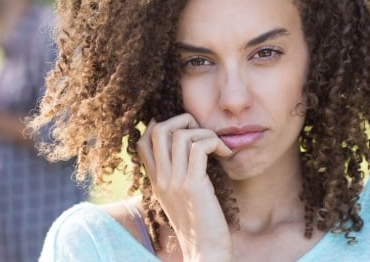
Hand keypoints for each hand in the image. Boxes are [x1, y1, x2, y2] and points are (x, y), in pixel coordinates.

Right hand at [137, 114, 233, 260]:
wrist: (205, 251)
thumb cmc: (201, 224)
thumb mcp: (181, 197)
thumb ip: (178, 175)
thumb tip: (190, 149)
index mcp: (156, 181)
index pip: (143, 140)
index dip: (162, 125)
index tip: (186, 130)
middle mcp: (161, 179)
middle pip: (158, 129)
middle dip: (183, 119)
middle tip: (202, 132)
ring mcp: (174, 181)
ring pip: (181, 134)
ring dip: (205, 132)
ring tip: (218, 146)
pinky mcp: (193, 185)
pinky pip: (200, 147)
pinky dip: (215, 142)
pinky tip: (226, 154)